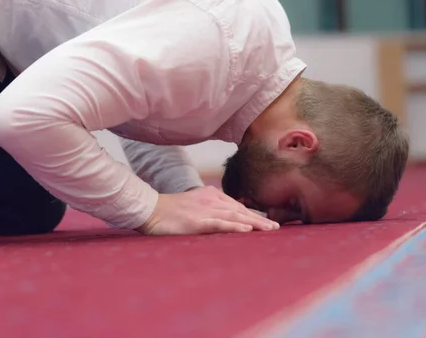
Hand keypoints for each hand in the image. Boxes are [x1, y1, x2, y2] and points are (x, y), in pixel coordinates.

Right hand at [135, 186, 280, 234]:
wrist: (149, 209)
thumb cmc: (169, 209)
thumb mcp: (193, 203)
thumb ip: (209, 208)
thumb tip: (224, 217)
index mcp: (211, 195)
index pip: (237, 206)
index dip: (253, 214)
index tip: (267, 221)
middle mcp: (211, 200)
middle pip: (240, 210)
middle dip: (259, 219)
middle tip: (276, 228)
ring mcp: (204, 210)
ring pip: (234, 217)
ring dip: (254, 223)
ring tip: (269, 230)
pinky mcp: (196, 221)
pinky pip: (219, 224)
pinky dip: (234, 227)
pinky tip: (246, 230)